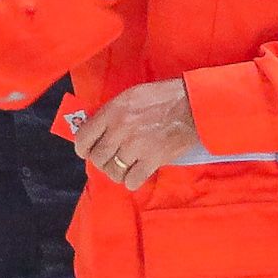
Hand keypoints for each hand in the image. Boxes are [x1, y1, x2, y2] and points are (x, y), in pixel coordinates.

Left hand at [68, 78, 198, 187]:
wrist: (193, 105)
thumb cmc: (164, 97)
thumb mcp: (131, 95)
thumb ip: (113, 112)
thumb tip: (99, 130)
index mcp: (112, 111)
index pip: (83, 137)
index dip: (83, 148)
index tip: (88, 152)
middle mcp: (120, 129)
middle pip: (97, 158)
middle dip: (102, 162)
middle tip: (111, 161)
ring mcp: (135, 146)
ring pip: (113, 171)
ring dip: (117, 173)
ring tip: (125, 169)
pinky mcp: (152, 160)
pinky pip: (132, 180)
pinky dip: (133, 181)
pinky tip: (137, 176)